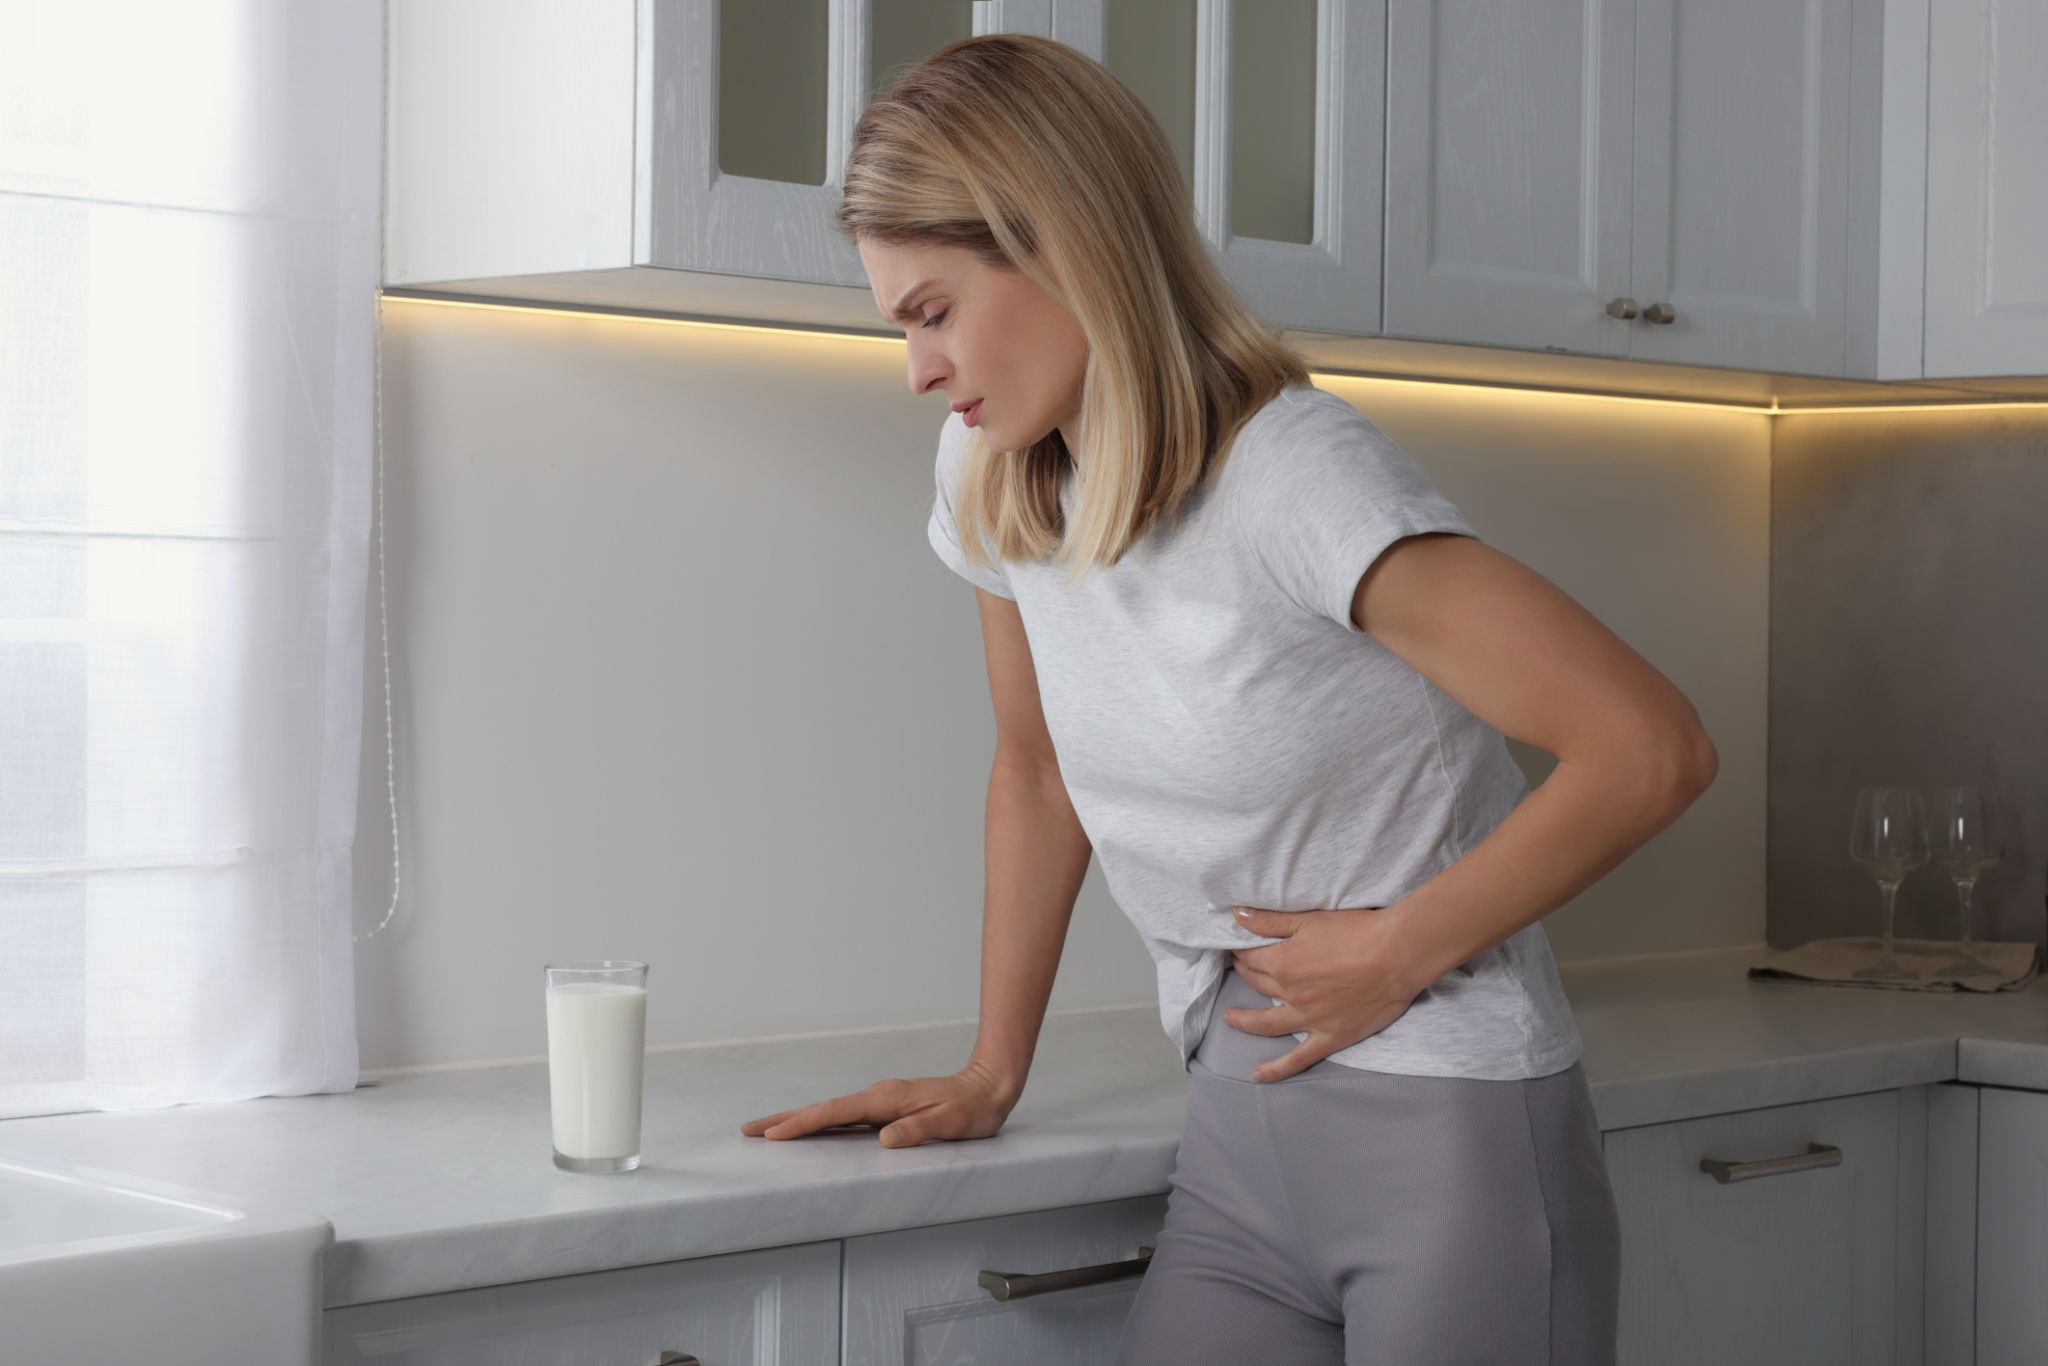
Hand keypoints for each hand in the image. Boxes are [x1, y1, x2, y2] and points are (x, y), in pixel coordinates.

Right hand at [739, 1059, 1018, 1148]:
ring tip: (767, 1131)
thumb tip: (885, 1138)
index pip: (836, 1113)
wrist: (989, 1087)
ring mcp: (880, 1100)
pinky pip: (844, 1116)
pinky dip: (820, 1122)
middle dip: (786, 1119)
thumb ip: (919, 1130)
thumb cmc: (972, 1109)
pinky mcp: (885, 1107)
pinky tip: (810, 1131)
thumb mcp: (951, 1123)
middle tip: (750, 1129)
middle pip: (823, 1109)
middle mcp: (878, 1096)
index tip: (774, 1134)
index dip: (803, 1124)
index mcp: (887, 1099)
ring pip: (830, 1112)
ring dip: (798, 1120)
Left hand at [1225, 903, 1430, 1081]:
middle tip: (1239, 969)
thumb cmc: (1357, 931)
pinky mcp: (1331, 1036)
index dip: (1242, 952)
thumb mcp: (1308, 918)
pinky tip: (1259, 1075)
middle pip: (1257, 984)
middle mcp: (1290, 993)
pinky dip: (1277, 1069)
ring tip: (1230, 1019)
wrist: (1397, 955)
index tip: (1239, 948)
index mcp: (1282, 962)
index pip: (1250, 958)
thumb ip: (1269, 920)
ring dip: (1245, 1021)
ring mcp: (1309, 1019)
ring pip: (1266, 1023)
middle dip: (1244, 974)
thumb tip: (1237, 915)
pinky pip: (1298, 1059)